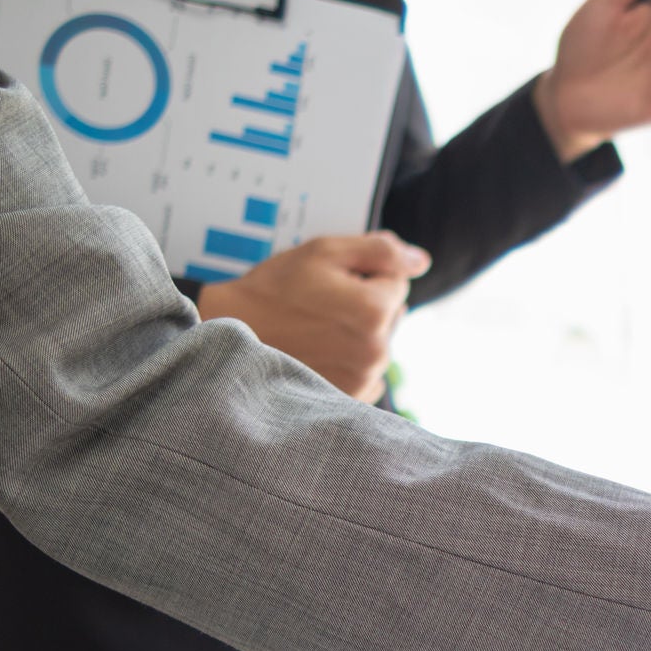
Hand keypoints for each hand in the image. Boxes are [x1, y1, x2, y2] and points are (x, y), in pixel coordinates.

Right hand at [197, 232, 429, 401]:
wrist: (229, 339)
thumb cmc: (272, 292)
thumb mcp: (323, 252)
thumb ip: (380, 251)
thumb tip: (421, 262)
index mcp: (375, 311)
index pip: (398, 280)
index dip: (365, 274)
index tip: (332, 281)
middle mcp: (377, 351)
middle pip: (391, 313)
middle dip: (365, 303)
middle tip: (319, 305)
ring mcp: (364, 378)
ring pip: (379, 341)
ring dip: (357, 332)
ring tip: (314, 329)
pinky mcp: (352, 398)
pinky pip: (368, 370)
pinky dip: (350, 360)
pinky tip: (319, 353)